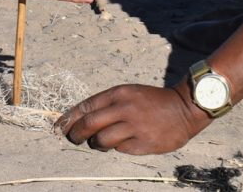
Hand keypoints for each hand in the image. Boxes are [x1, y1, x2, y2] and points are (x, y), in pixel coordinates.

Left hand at [55, 79, 211, 154]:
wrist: (183, 108)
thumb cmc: (151, 101)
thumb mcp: (129, 93)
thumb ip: (108, 104)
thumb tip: (82, 119)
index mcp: (119, 93)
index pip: (86, 106)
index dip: (70, 118)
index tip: (59, 126)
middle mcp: (125, 108)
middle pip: (89, 124)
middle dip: (76, 133)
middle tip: (73, 138)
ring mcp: (134, 126)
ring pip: (101, 140)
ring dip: (95, 144)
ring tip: (99, 143)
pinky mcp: (144, 143)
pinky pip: (120, 149)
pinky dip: (117, 148)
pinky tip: (122, 144)